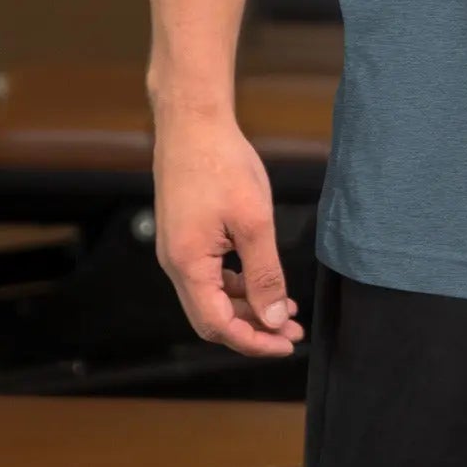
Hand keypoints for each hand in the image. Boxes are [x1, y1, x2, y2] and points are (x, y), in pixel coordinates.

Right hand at [153, 108, 304, 355]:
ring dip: (247, 306)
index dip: (253, 341)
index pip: (218, 325)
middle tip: (290, 330)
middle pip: (213, 317)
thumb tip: (272, 318)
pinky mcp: (184, 235)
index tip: (285, 344)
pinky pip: (209, 274)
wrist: (193, 122)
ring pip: (212, 296)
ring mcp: (177, 250)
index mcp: (188, 265)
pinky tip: (262, 280)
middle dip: (253, 328)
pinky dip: (236, 283)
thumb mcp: (253, 221)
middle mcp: (175, 264)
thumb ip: (264, 274)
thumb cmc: (222, 164)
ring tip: (285, 308)